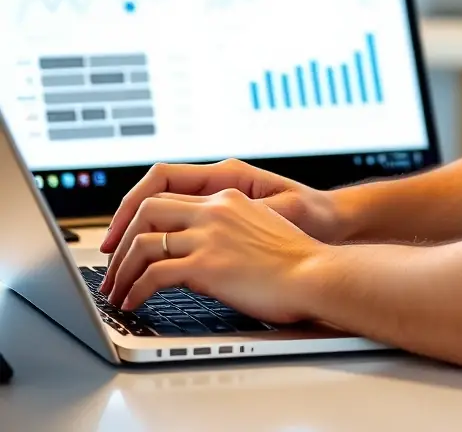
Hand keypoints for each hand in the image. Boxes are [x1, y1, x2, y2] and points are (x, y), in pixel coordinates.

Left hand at [101, 188, 330, 320]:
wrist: (316, 272)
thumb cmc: (297, 258)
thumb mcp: (260, 226)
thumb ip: (229, 227)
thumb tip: (202, 247)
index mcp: (227, 196)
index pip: (168, 192)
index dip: (138, 215)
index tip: (128, 237)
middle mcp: (214, 209)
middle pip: (146, 209)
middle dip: (120, 239)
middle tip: (113, 265)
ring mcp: (209, 235)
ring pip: (143, 243)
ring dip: (122, 270)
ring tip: (118, 292)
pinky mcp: (206, 265)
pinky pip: (153, 275)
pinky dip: (136, 290)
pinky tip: (135, 302)